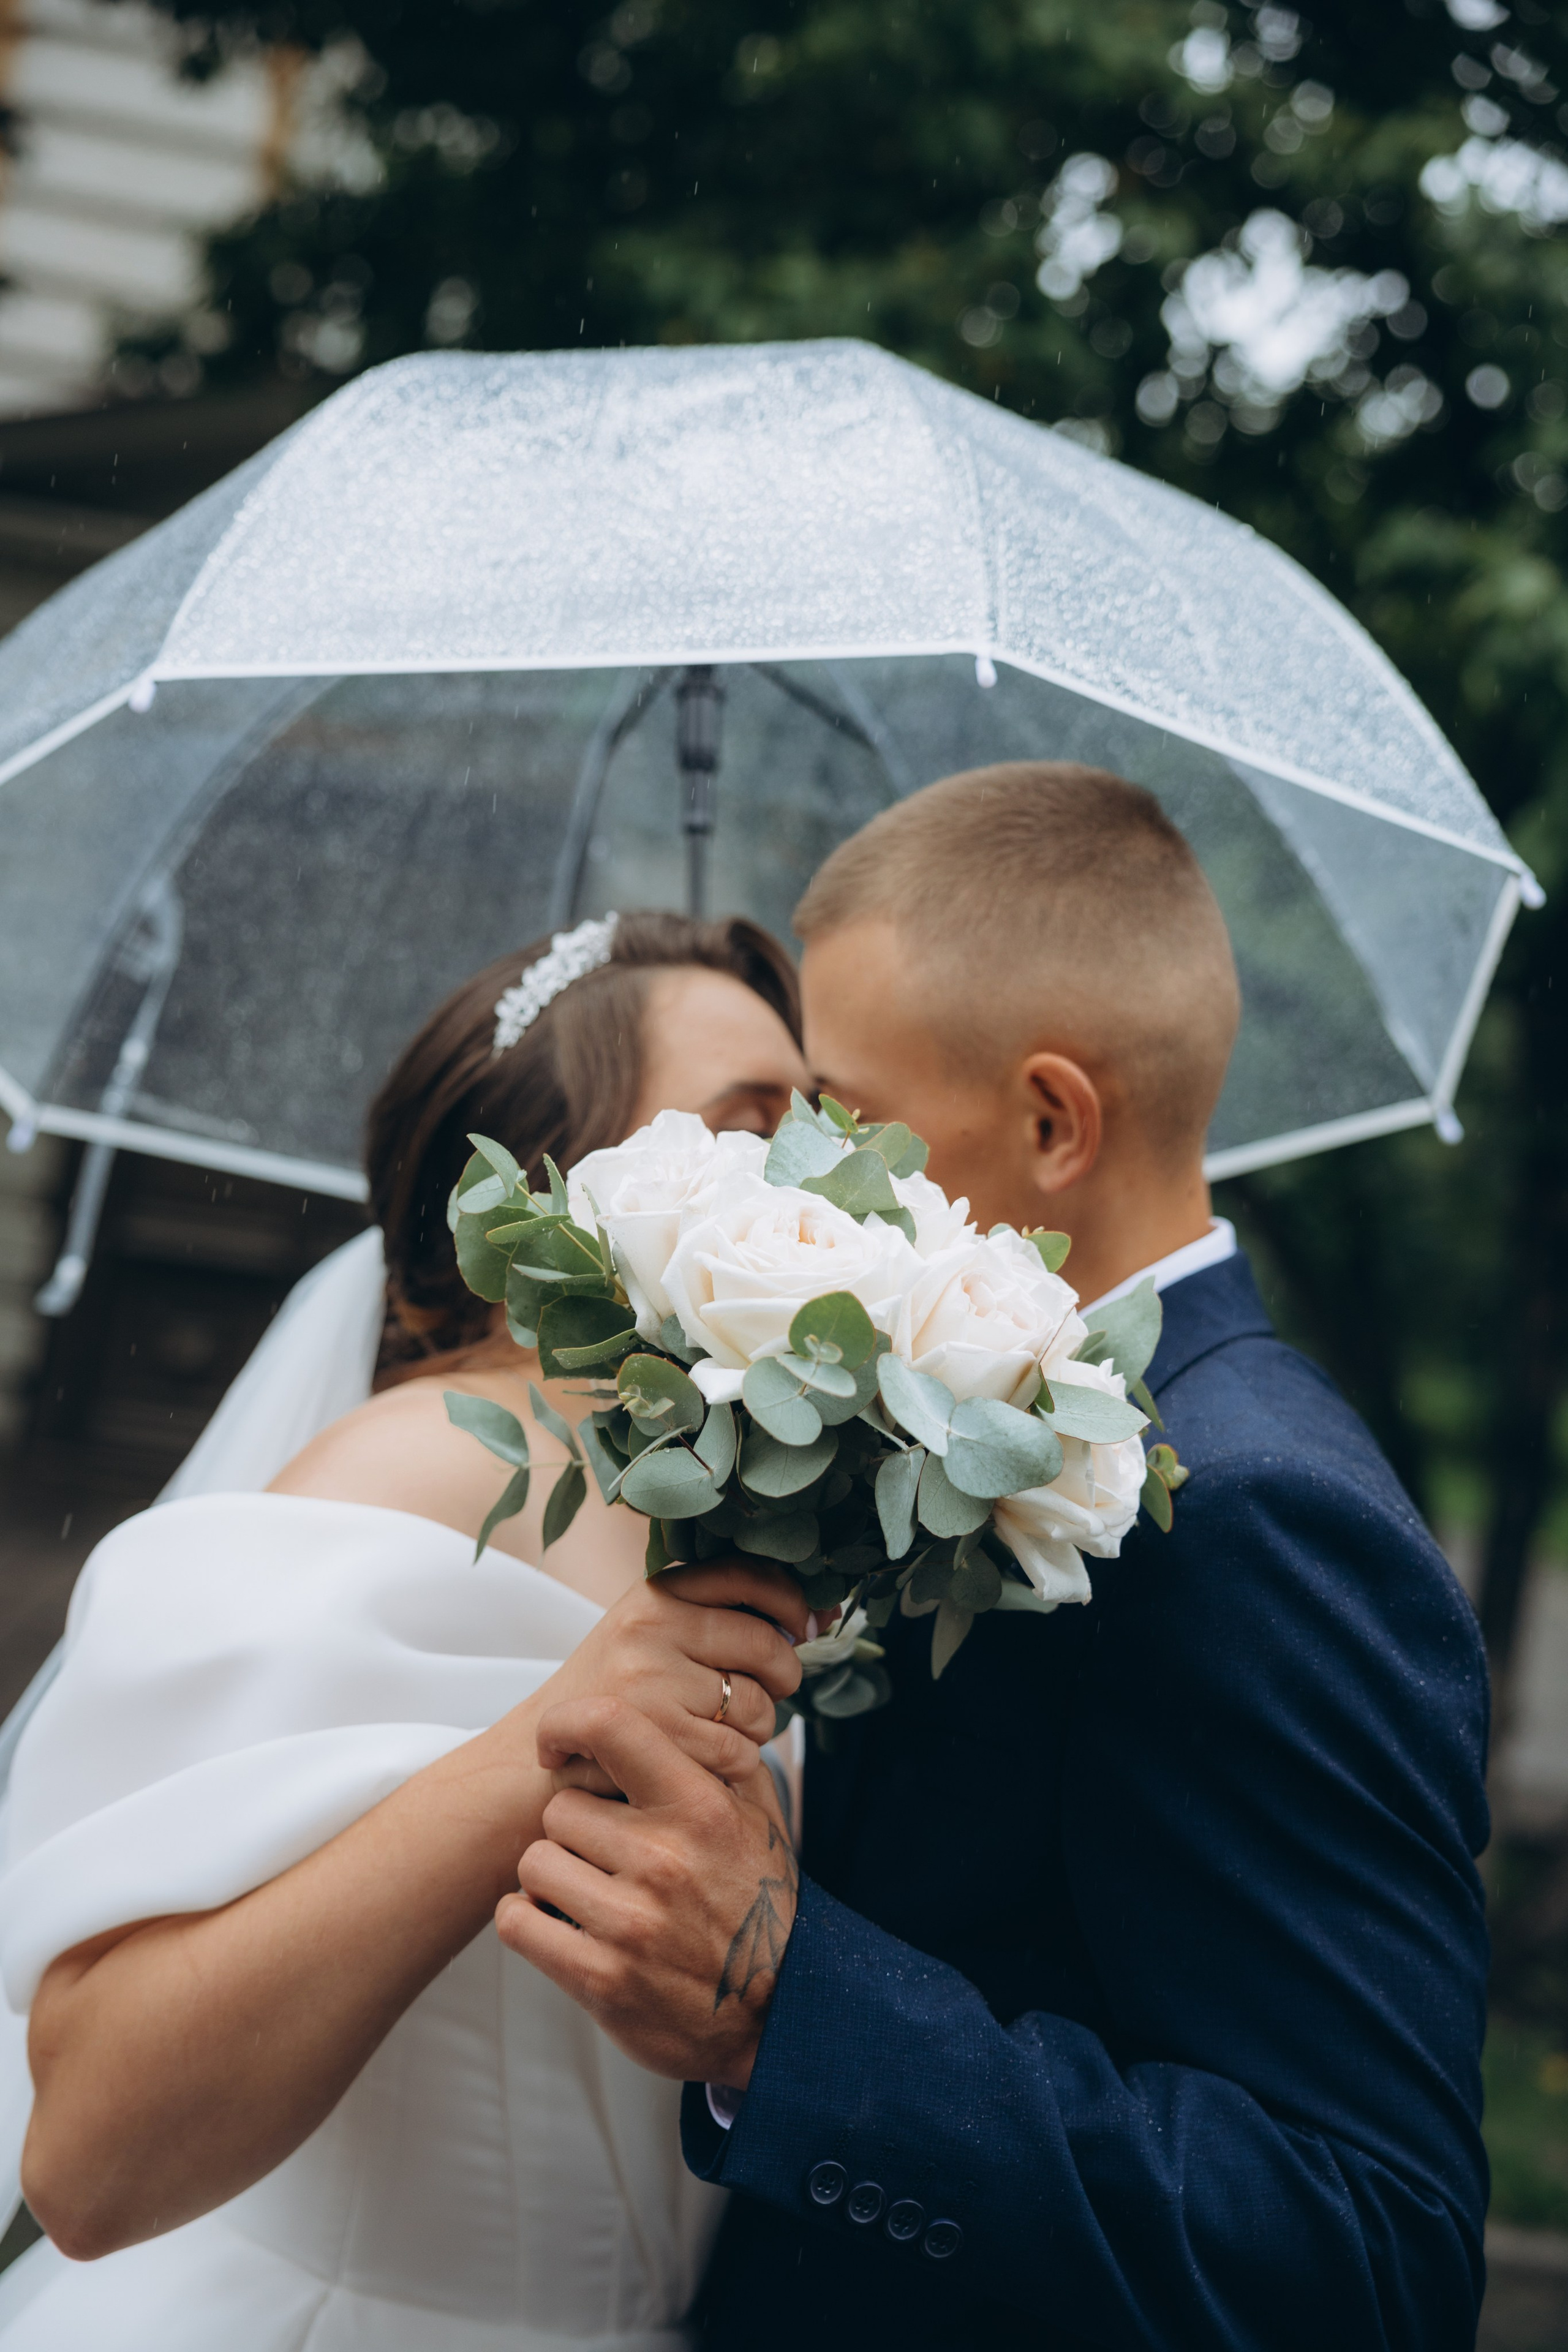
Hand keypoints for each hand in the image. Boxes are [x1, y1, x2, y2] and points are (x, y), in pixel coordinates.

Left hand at [496, 1697, 795, 2088]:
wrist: (780, 2012)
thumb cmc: (760, 1903)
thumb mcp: (758, 1816)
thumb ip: (719, 1754)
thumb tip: (687, 1700)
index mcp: (700, 1807)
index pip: (611, 1727)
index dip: (567, 1723)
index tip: (557, 1744)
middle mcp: (664, 1859)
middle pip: (560, 1807)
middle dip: (575, 1828)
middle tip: (606, 1852)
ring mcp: (631, 1922)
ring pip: (534, 1862)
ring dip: (552, 1876)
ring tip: (589, 1891)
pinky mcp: (601, 1979)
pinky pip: (517, 1921)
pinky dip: (529, 1921)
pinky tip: (562, 1925)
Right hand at [542, 1562, 807, 1784]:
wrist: (534, 1761)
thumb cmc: (612, 1699)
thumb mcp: (648, 1638)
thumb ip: (717, 1620)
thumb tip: (820, 1614)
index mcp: (654, 1595)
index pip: (747, 1574)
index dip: (791, 1599)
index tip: (807, 1624)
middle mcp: (651, 1628)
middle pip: (765, 1643)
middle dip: (785, 1675)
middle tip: (774, 1691)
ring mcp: (651, 1680)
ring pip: (759, 1704)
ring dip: (760, 1728)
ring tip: (726, 1730)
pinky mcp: (656, 1735)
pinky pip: (738, 1750)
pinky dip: (738, 1764)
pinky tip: (710, 1762)